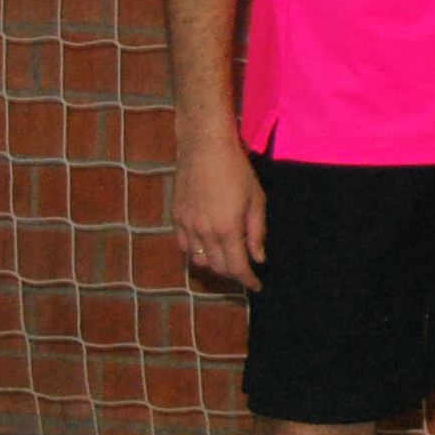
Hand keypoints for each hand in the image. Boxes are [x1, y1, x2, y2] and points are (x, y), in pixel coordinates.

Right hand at [171, 132, 267, 289]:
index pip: (237, 266)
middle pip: (217, 266)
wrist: (204, 148)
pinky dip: (196, 252)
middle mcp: (203, 232)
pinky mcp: (176, 216)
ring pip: (198, 259)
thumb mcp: (256, 200)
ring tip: (228, 260)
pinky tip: (207, 248)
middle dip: (233, 273)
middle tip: (246, 272)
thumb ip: (256, 232)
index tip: (257, 286)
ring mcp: (186, 225)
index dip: (248, 280)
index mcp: (226, 229)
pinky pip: (185, 245)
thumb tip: (258, 258)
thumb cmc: (237, 171)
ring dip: (214, 265)